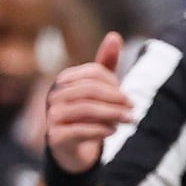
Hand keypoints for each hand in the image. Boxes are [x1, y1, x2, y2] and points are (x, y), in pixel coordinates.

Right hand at [42, 31, 128, 173]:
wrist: (73, 150)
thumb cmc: (88, 115)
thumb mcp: (99, 90)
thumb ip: (106, 65)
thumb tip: (114, 35)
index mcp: (64, 80)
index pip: (94, 73)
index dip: (114, 83)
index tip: (126, 97)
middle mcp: (54, 95)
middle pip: (90, 90)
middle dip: (116, 99)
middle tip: (133, 108)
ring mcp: (52, 116)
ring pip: (86, 109)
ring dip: (112, 114)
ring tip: (129, 120)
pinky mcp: (55, 136)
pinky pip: (80, 130)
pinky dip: (101, 130)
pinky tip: (113, 131)